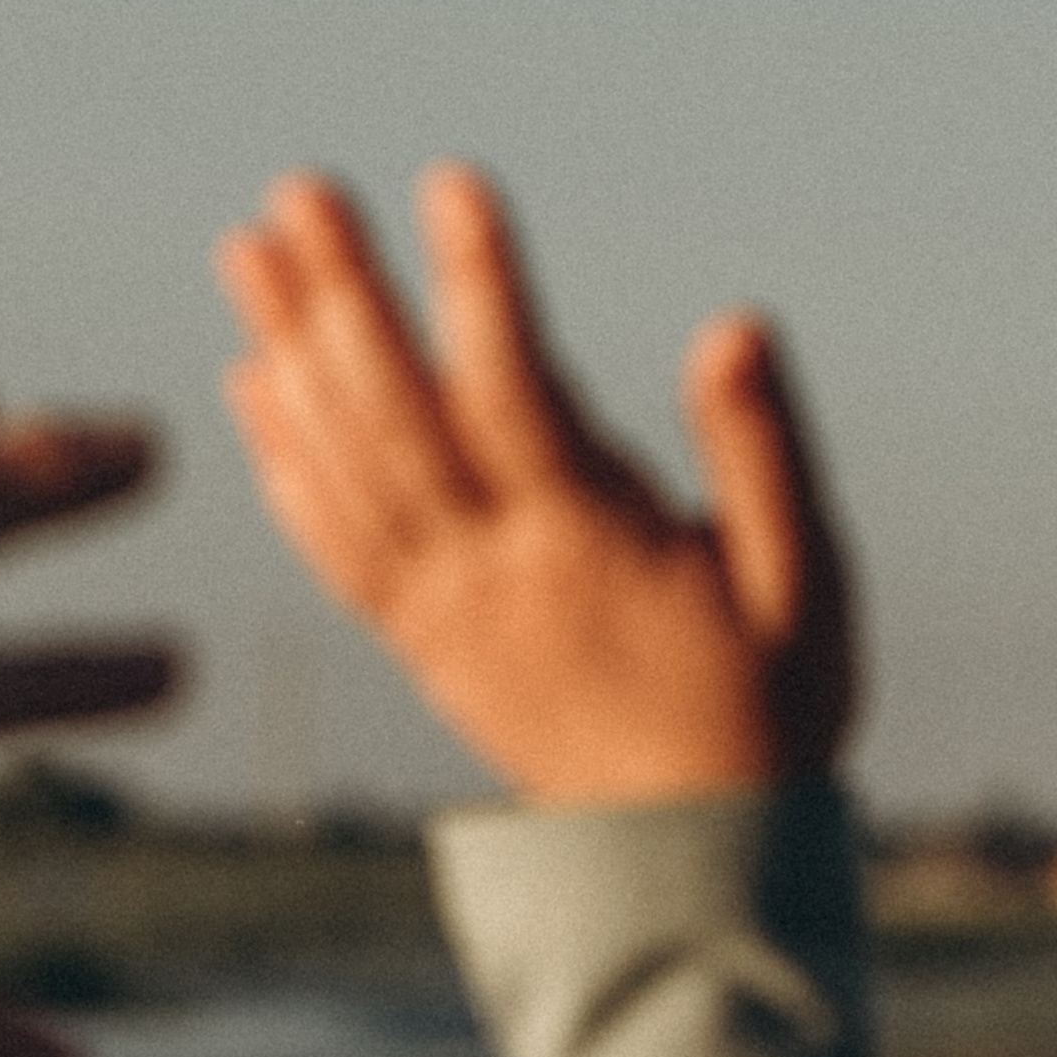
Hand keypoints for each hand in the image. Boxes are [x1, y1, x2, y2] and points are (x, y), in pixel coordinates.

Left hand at [215, 164, 855, 804]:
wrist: (689, 873)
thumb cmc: (769, 717)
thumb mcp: (807, 585)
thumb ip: (765, 453)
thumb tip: (733, 326)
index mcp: (591, 550)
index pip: (516, 395)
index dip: (479, 288)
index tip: (450, 183)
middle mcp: (496, 580)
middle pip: (396, 422)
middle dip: (341, 301)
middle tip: (292, 192)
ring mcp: (445, 618)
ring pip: (346, 474)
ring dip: (292, 359)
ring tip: (248, 253)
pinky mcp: (422, 650)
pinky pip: (334, 552)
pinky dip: (285, 466)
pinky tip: (251, 385)